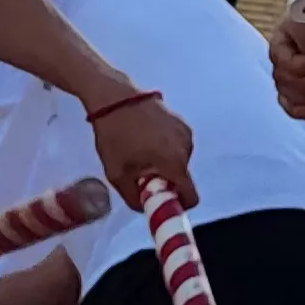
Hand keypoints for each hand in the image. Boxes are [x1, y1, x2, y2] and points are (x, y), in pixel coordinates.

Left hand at [88, 91, 199, 211]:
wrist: (112, 96)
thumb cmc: (114, 135)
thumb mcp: (117, 174)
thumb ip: (134, 199)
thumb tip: (145, 207)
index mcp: (174, 162)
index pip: (191, 196)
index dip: (178, 204)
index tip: (160, 201)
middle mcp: (186, 146)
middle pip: (183, 178)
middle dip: (166, 181)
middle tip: (141, 173)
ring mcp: (185, 131)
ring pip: (180, 161)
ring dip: (165, 164)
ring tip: (141, 153)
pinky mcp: (180, 120)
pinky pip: (178, 145)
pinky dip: (166, 149)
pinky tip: (145, 139)